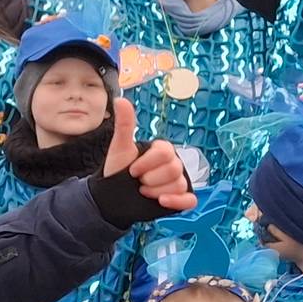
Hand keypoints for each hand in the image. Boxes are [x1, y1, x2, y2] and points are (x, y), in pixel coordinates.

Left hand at [100, 95, 193, 211]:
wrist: (112, 196)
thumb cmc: (117, 169)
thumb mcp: (120, 147)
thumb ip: (125, 124)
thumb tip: (120, 99)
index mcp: (162, 151)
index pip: (166, 152)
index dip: (147, 163)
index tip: (132, 170)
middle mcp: (173, 164)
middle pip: (173, 169)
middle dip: (150, 178)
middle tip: (138, 181)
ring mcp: (178, 182)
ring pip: (178, 185)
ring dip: (156, 191)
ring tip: (143, 191)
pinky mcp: (179, 199)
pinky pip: (190, 200)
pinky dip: (178, 202)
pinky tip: (162, 201)